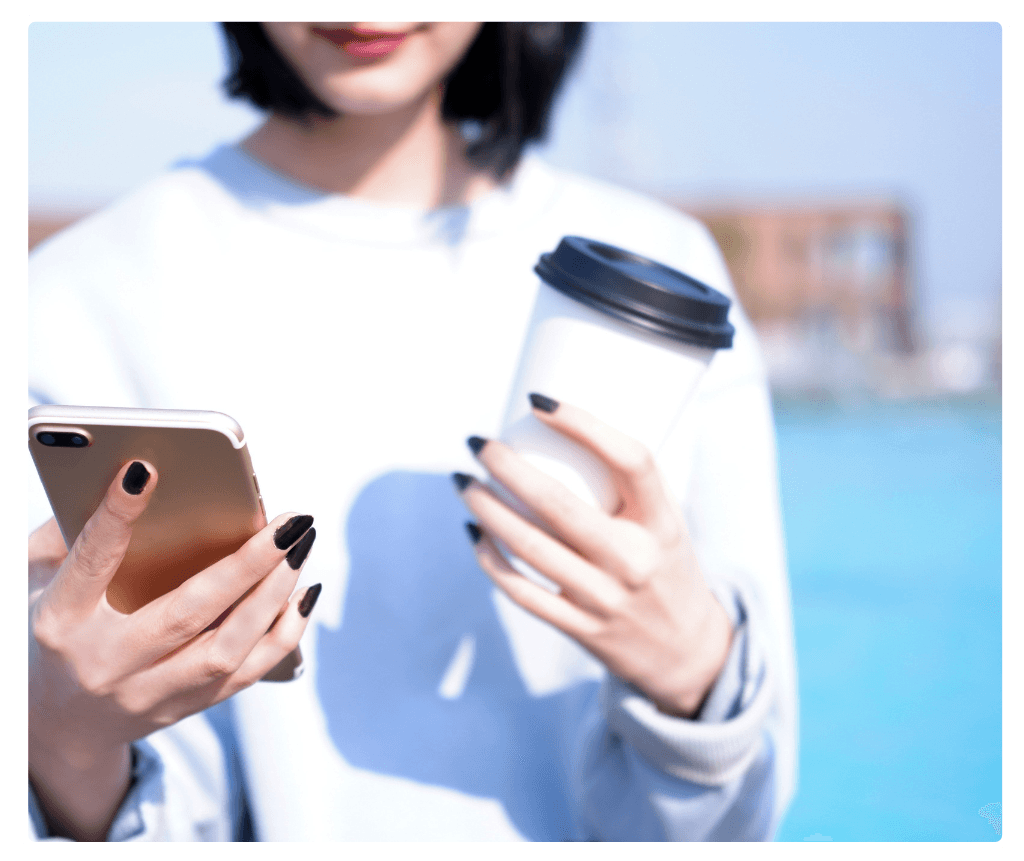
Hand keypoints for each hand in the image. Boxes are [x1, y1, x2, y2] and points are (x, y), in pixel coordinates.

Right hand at [28, 460, 320, 840]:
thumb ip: (66, 535)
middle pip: (184, 614)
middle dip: (246, 564)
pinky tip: (302, 594)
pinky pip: (248, 673)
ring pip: (226, 649)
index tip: (146, 470)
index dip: (115, 517)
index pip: (90, 564)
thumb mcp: (38, 584)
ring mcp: (149, 693)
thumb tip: (122, 480)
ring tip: (301, 549)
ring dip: (274, 595)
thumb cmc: (61, 634)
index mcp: (62, 623)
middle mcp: (107, 664)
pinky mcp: (187, 706)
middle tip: (289, 523)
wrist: (62, 725)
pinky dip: (284, 632)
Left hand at [454, 396, 731, 717]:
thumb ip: (628, 488)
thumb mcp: (667, 524)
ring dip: (486, 508)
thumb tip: (557, 433)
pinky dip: (490, 560)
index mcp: (664, 523)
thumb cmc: (665, 567)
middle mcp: (635, 560)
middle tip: (478, 442)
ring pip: (530, 547)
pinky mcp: (581, 629)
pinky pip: (522, 591)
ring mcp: (605, 599)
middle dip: (507, 467)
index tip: (539, 402)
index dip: (584, 424)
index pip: (632, 460)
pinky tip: (473, 531)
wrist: (687, 653)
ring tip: (461, 481)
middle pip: (559, 504)